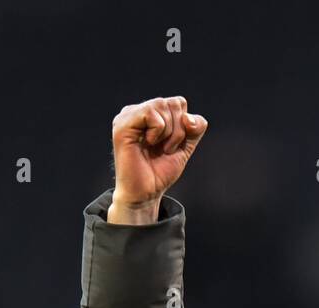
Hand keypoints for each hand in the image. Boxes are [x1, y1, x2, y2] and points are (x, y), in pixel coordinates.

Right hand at [107, 96, 206, 223]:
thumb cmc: (160, 171)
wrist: (145, 193)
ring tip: (158, 148)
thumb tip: (188, 117)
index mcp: (150, 114)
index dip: (185, 125)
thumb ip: (195, 128)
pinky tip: (149, 143)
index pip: (178, 102)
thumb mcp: (185, 146)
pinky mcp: (122, 124)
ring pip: (162, 105)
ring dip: (169, 132)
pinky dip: (158, 130)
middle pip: (173, 103)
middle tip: (166, 149)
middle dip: (179, 130)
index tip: (173, 145)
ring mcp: (128, 116)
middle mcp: (138, 111)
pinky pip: (150, 112)